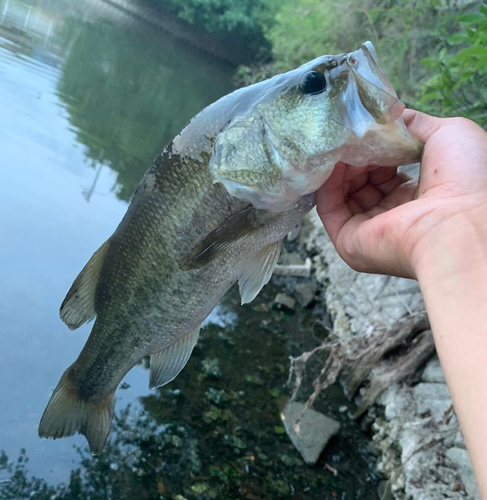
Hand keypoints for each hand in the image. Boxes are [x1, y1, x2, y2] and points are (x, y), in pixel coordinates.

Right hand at [316, 110, 486, 278]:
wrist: (460, 221)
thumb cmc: (466, 179)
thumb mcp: (448, 134)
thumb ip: (414, 125)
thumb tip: (389, 116)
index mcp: (417, 197)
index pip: (384, 172)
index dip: (374, 149)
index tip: (366, 130)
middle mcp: (392, 216)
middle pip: (361, 182)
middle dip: (354, 156)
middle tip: (349, 136)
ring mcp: (369, 231)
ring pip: (342, 194)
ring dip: (338, 167)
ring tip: (339, 146)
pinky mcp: (349, 242)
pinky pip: (329, 210)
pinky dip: (327, 185)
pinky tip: (332, 163)